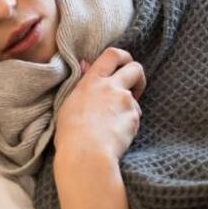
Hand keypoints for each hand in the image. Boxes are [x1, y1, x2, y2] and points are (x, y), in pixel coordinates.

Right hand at [53, 46, 145, 165]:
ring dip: (130, 108)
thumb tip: (86, 64)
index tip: (124, 65)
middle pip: (136, 68)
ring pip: (136, 99)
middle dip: (139, 76)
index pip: (112, 54)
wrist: (86, 154)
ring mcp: (125, 101)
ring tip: (113, 125)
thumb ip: (82, 82)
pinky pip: (135, 118)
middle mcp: (111, 87)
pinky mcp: (134, 117)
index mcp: (92, 81)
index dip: (123, 56)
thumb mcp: (69, 102)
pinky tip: (116, 136)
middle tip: (134, 88)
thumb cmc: (71, 133)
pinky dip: (129, 125)